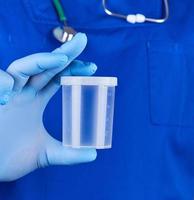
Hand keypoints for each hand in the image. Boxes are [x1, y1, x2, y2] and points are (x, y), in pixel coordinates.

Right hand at [0, 33, 96, 180]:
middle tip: (83, 40)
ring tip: (60, 60)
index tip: (92, 67)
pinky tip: (7, 94)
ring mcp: (5, 93)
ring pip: (21, 67)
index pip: (56, 77)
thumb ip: (67, 154)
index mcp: (34, 99)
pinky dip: (2, 84)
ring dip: (39, 62)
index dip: (73, 69)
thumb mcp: (44, 154)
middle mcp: (21, 92)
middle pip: (44, 65)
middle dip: (63, 53)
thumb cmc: (9, 157)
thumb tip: (93, 154)